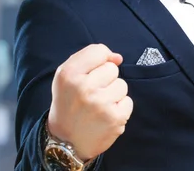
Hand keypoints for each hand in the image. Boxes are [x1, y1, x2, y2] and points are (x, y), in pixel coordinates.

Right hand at [47, 44, 132, 160]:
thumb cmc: (68, 103)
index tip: (92, 74)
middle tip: (92, 94)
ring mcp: (100, 103)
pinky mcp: (114, 118)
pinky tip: (106, 115)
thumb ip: (90, 57)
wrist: (65, 141)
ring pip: (122, 85)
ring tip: (99, 106)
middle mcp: (84, 87)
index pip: (98, 51)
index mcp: (69, 74)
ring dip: (113, 94)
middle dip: (105, 80)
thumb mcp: (67, 75)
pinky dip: (120, 109)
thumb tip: (118, 57)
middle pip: (112, 68)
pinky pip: (128, 102)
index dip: (99, 61)